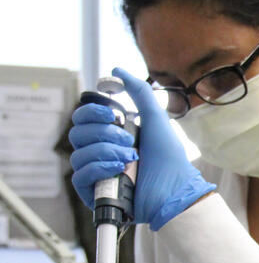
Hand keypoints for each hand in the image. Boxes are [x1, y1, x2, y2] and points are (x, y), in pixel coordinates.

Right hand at [69, 67, 215, 229]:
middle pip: (77, 133)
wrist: (176, 189)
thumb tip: (117, 70)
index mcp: (110, 135)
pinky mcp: (94, 192)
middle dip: (103, 133)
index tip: (111, 114)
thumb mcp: (155, 118)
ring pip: (78, 154)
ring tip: (130, 157)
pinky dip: (97, 168)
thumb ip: (139, 92)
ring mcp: (97, 173)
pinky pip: (79, 175)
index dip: (91, 113)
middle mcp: (101, 153)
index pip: (83, 118)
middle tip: (129, 140)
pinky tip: (117, 168)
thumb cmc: (169, 157)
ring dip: (105, 151)